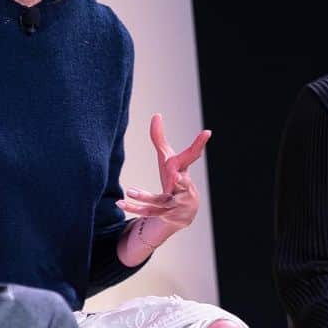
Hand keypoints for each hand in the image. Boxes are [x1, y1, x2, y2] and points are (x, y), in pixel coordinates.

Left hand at [118, 114, 210, 233]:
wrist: (184, 210)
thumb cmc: (174, 178)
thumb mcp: (167, 158)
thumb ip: (159, 138)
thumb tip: (156, 114)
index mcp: (183, 170)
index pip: (193, 155)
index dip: (199, 143)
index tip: (207, 132)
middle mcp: (183, 187)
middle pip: (181, 183)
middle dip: (179, 181)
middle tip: (174, 176)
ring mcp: (174, 202)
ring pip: (160, 201)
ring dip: (145, 197)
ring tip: (131, 191)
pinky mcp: (164, 213)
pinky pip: (148, 212)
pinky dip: (134, 209)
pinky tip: (120, 203)